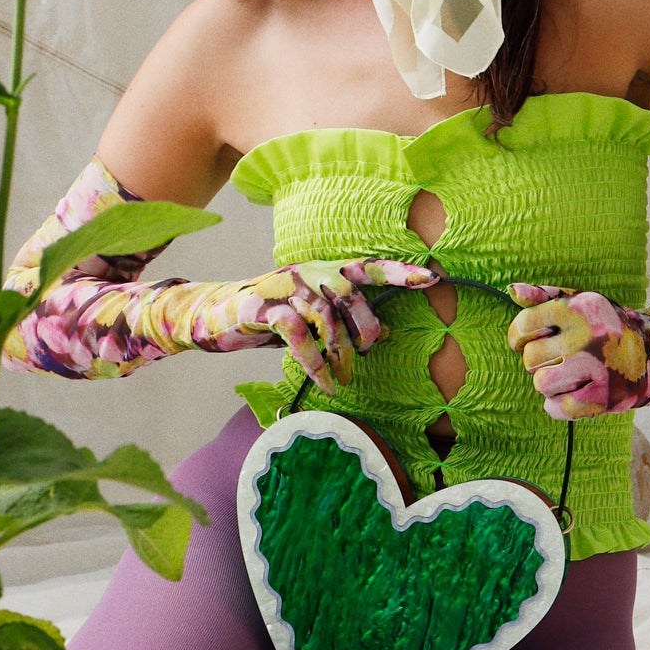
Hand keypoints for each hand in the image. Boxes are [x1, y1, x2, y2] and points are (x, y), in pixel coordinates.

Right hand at [199, 258, 437, 392]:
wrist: (216, 315)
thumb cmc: (272, 317)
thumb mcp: (312, 318)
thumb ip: (344, 322)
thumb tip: (387, 334)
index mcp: (324, 270)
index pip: (367, 267)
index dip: (399, 272)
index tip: (433, 278)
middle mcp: (307, 272)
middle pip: (349, 293)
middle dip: (364, 328)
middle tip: (365, 354)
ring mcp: (283, 288)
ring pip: (324, 316)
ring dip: (339, 353)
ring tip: (341, 378)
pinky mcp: (262, 309)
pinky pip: (297, 336)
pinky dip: (315, 363)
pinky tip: (324, 382)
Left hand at [507, 283, 649, 418]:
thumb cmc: (604, 325)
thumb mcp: (578, 301)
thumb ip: (542, 295)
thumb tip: (511, 290)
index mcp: (577, 309)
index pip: (523, 325)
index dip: (517, 337)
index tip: (526, 341)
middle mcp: (587, 336)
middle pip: (530, 359)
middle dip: (536, 362)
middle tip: (555, 359)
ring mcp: (597, 367)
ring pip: (542, 384)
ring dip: (548, 384)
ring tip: (565, 376)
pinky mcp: (603, 397)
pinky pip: (558, 408)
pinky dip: (559, 405)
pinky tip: (572, 392)